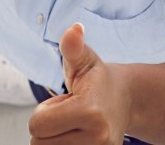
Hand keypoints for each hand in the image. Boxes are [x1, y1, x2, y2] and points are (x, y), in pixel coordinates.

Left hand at [27, 23, 129, 144]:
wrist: (127, 101)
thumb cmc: (99, 81)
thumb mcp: (85, 61)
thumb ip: (74, 48)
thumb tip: (73, 30)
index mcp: (90, 112)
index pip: (37, 125)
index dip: (44, 111)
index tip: (65, 101)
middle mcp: (97, 138)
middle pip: (38, 143)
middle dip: (48, 127)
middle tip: (70, 113)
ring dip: (54, 139)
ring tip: (73, 125)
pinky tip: (76, 135)